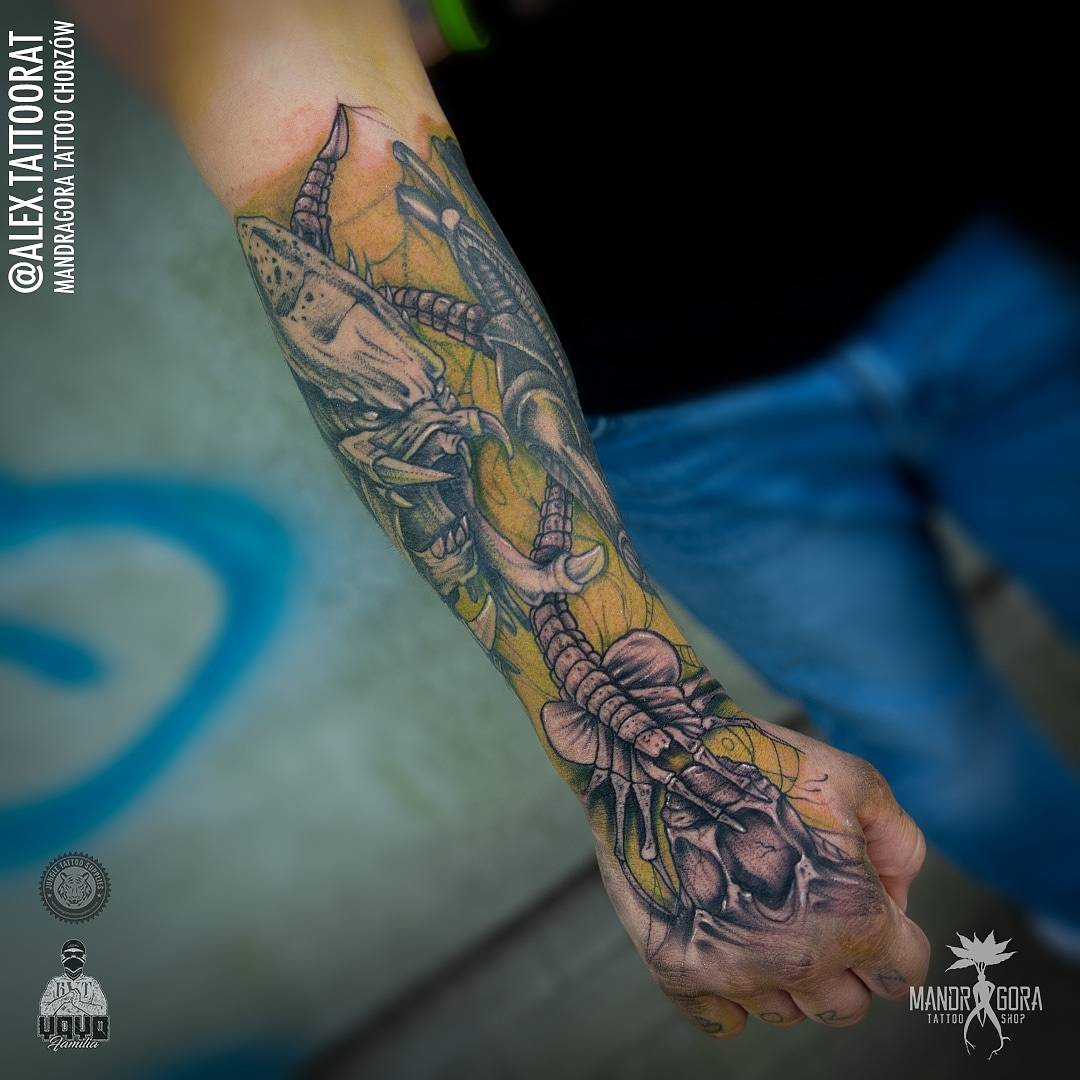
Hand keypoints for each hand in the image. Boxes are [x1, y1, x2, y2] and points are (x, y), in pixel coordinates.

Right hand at [589, 720, 928, 1037]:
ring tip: (762, 910)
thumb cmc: (757, 758)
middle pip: (847, 1006)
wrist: (657, 751)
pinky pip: (724, 1019)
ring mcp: (734, 970)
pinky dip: (731, 991)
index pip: (903, 973)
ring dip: (787, 977)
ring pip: (787, 1014)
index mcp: (852, 915)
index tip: (867, 910)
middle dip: (844, 965)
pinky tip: (727, 938)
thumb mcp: (854, 779)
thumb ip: (899, 845)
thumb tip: (897, 896)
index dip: (893, 938)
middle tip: (815, 909)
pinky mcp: (678, 969)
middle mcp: (798, 958)